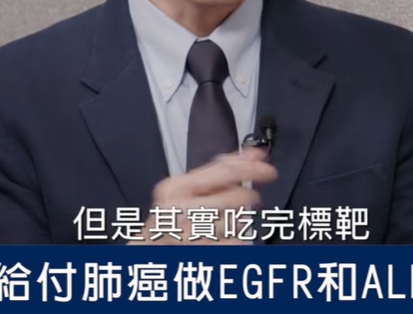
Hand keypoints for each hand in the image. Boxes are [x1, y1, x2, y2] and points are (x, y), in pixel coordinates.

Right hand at [132, 147, 276, 244]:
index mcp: (175, 188)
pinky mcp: (202, 253)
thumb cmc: (167, 221)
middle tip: (250, 199)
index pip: (224, 170)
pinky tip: (222, 238)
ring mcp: (191, 234)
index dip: (252, 167)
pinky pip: (236, 242)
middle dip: (248, 198)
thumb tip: (248, 157)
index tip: (267, 167)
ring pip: (238, 220)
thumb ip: (212, 174)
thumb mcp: (181, 191)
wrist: (146, 254)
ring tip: (224, 221)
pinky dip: (236, 240)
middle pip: (236, 197)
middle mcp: (181, 210)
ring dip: (240, 221)